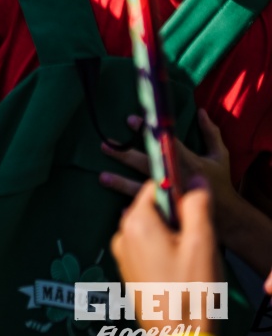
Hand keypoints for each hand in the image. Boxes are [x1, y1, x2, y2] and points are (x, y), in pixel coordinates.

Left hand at [101, 112, 234, 225]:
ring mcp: (170, 204)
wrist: (232, 223)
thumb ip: (211, 135)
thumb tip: (201, 112)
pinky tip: (120, 209)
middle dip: (124, 154)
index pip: (163, 144)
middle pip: (145, 166)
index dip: (146, 131)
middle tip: (105, 145)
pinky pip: (147, 220)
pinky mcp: (167, 222)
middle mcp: (176, 183)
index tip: (129, 120)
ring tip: (102, 177)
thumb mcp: (222, 158)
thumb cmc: (224, 187)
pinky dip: (133, 213)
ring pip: (140, 193)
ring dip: (120, 183)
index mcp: (188, 164)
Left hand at [111, 179, 220, 333]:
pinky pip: (144, 249)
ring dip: (168, 238)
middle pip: (152, 208)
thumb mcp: (201, 243)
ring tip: (186, 264)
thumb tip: (194, 181)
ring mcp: (121, 255)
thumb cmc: (190, 291)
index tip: (193, 214)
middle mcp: (121, 234)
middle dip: (174, 219)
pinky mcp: (126, 273)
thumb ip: (197, 205)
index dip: (178, 194)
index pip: (155, 185)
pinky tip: (177, 275)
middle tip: (193, 244)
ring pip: (150, 230)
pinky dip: (160, 253)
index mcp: (135, 221)